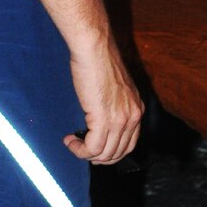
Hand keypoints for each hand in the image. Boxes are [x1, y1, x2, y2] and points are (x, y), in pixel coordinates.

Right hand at [65, 33, 143, 163]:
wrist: (94, 48)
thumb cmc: (98, 59)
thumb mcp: (114, 85)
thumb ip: (113, 102)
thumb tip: (100, 114)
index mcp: (136, 108)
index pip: (130, 143)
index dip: (111, 151)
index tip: (95, 148)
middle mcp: (133, 116)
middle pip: (119, 153)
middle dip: (99, 158)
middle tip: (83, 151)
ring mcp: (120, 119)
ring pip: (105, 154)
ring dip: (86, 154)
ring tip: (73, 144)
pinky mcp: (104, 119)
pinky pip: (93, 148)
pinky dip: (80, 150)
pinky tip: (70, 141)